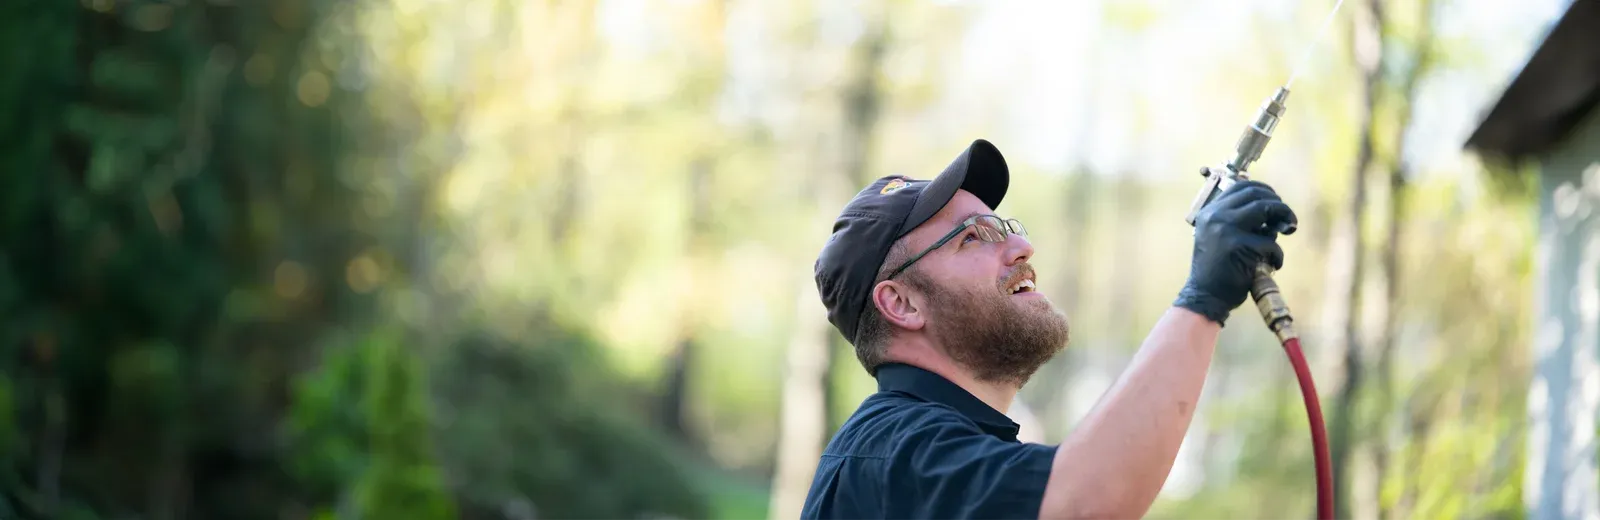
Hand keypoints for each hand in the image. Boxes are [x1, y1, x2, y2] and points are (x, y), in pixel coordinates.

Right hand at [1174, 180, 1297, 324]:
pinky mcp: (1239, 245)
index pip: (1241, 187)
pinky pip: (1271, 243)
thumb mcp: (1218, 236)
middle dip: (1278, 204)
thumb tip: (1270, 209)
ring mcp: (1226, 229)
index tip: (1275, 201)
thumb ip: (1237, 221)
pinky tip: (1273, 265)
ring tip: (1288, 229)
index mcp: (1210, 212)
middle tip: (1287, 218)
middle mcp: (1216, 215)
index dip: (1264, 190)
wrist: (1205, 296)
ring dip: (1284, 217)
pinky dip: (1277, 255)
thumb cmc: (1216, 269)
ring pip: (1266, 208)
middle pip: (1256, 194)